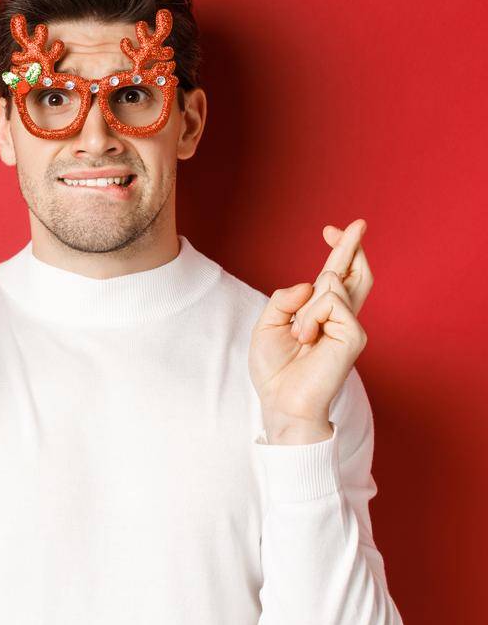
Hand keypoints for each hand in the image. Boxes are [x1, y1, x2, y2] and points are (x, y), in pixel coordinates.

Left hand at [248, 219, 374, 443]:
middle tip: (358, 223)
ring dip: (306, 308)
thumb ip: (284, 300)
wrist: (281, 401)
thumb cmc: (274, 370)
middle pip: (354, 273)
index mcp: (321, 315)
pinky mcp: (354, 335)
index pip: (335, 276)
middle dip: (351, 246)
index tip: (332, 230)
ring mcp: (350, 326)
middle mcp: (340, 318)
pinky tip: (307, 339)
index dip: (338, 251)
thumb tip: (311, 282)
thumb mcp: (267, 325)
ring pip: (331, 285)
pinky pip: (331, 302)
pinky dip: (311, 317)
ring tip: (299, 337)